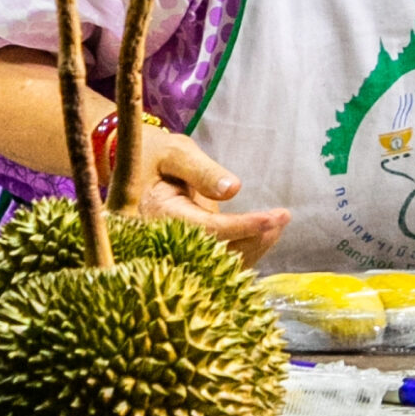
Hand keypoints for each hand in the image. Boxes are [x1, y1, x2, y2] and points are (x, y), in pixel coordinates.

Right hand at [118, 127, 289, 265]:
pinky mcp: (187, 252)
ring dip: (255, 246)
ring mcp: (177, 250)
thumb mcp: (175, 152)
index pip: (209, 230)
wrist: (131, 168)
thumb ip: (202, 170)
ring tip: (279, 220)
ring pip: (221, 263)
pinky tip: (266, 232)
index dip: (243, 226)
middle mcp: (167, 241)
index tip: (274, 217)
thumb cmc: (154, 155)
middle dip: (255, 238)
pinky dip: (246, 249)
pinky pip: (219, 261)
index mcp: (160, 215)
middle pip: (218, 253)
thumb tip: (234, 189)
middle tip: (282, 217)